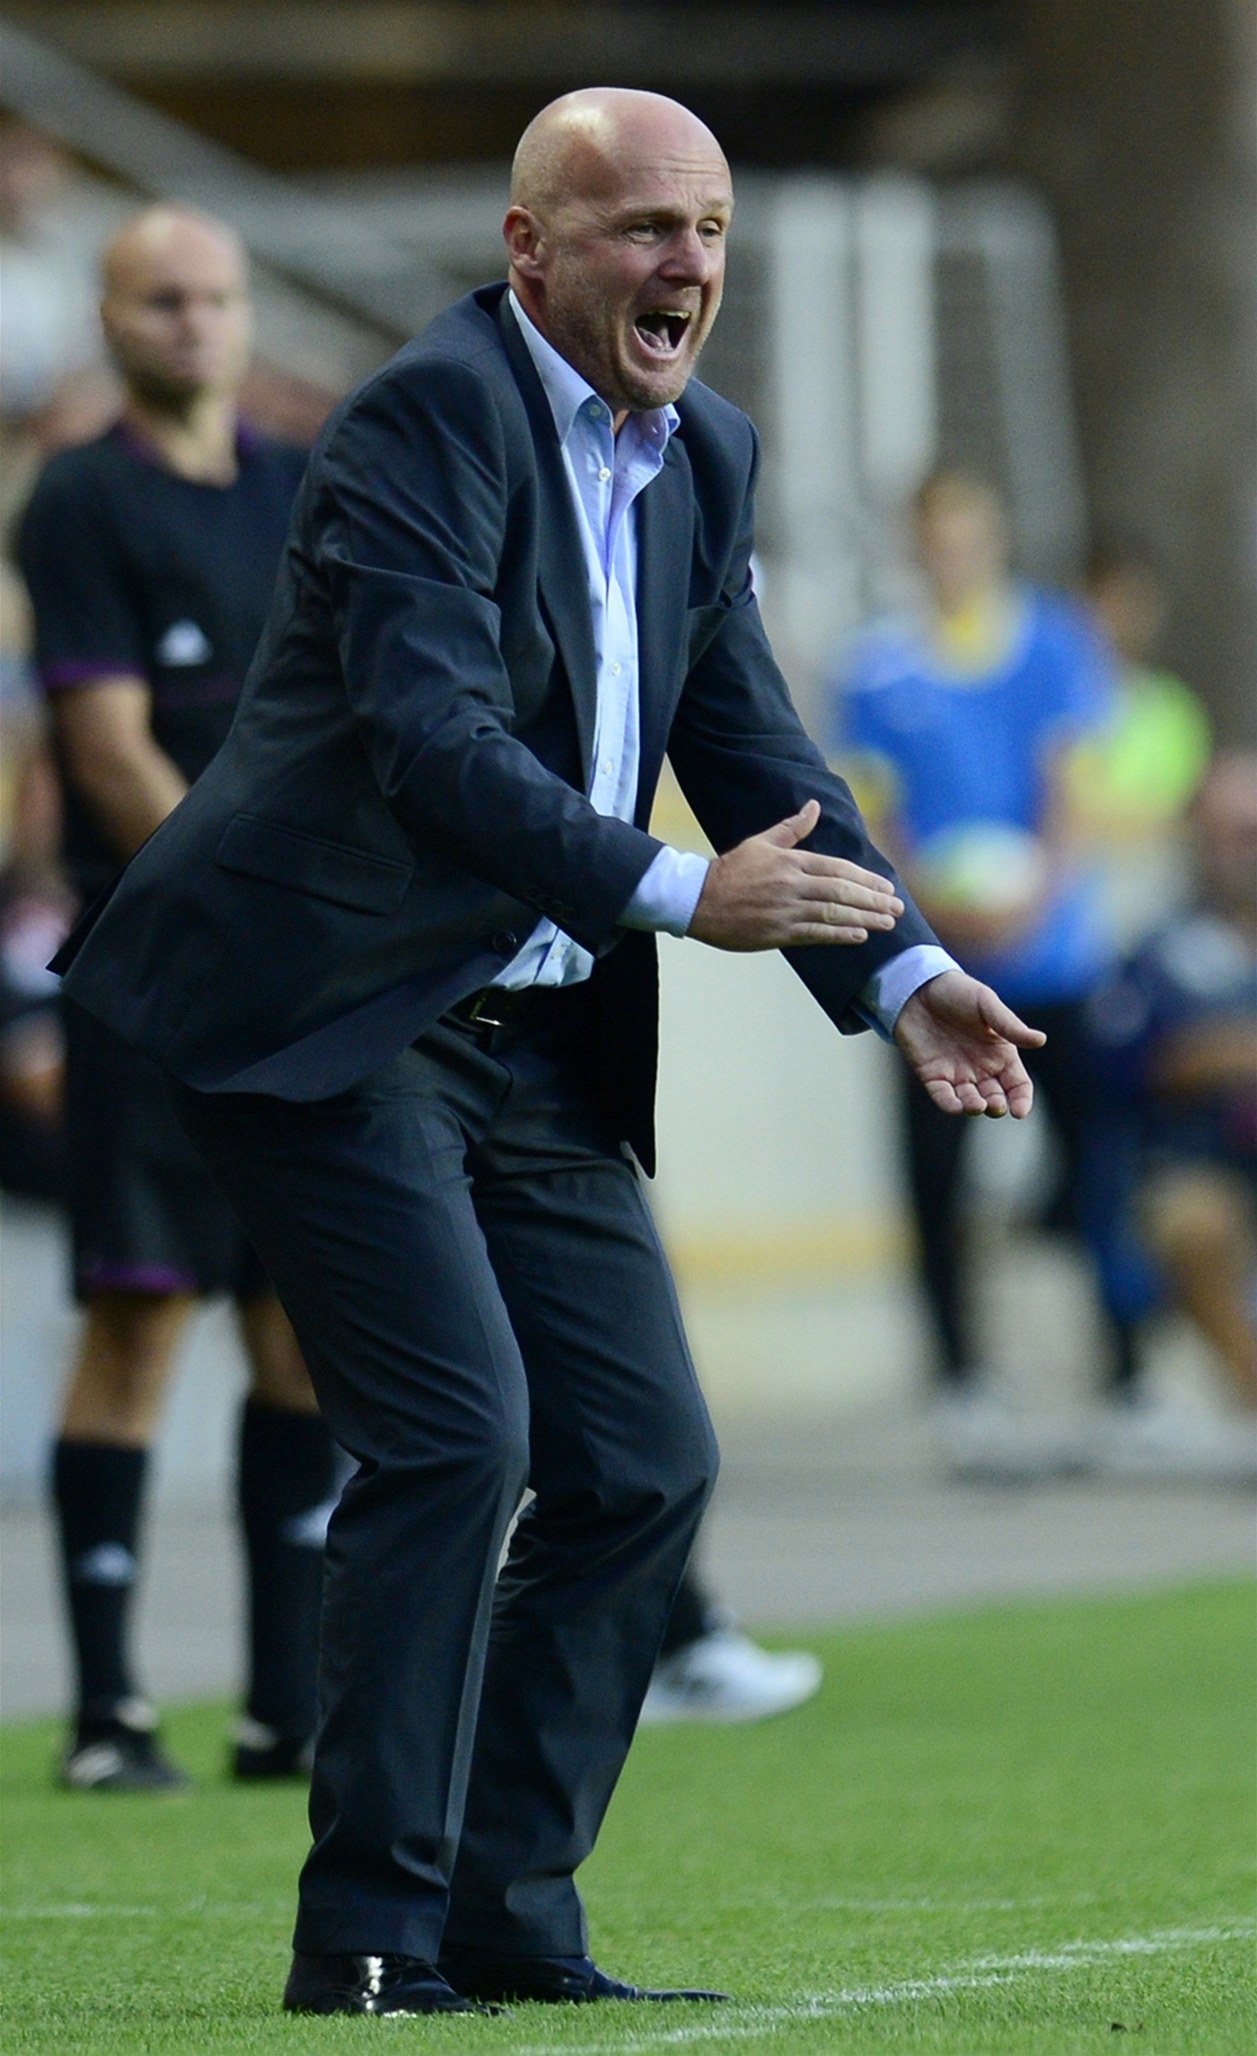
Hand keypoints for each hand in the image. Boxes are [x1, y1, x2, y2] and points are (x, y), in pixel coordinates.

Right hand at [689, 799, 902, 951]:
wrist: (698, 901)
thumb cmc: (731, 871)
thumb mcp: (761, 842)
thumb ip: (792, 828)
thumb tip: (814, 806)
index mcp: (791, 862)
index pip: (838, 869)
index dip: (866, 879)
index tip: (887, 887)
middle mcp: (792, 886)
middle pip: (841, 892)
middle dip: (873, 900)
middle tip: (897, 908)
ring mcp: (785, 911)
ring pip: (833, 914)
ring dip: (864, 919)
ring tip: (887, 923)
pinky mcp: (777, 933)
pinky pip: (815, 934)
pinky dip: (839, 935)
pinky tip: (859, 935)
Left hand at [893, 969, 1045, 1117]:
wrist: (918, 987)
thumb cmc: (958, 992)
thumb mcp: (986, 1004)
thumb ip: (1010, 1025)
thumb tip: (1041, 1040)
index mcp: (1001, 1054)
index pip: (1018, 1085)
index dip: (1022, 1100)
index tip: (1020, 1112)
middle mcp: (981, 1068)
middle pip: (996, 1098)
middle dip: (997, 1106)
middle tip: (995, 1104)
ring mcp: (957, 1074)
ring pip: (970, 1101)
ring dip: (974, 1107)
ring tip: (977, 1105)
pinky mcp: (932, 1075)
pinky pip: (943, 1097)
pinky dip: (950, 1104)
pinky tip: (956, 1106)